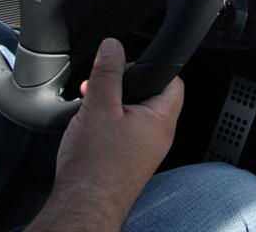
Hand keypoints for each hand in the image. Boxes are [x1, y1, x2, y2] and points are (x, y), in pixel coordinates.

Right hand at [27, 39, 183, 231]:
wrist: (82, 208)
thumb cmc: (94, 166)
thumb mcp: (99, 106)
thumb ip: (107, 73)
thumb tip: (113, 46)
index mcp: (161, 119)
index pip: (173, 80)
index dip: (152, 66)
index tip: (130, 62)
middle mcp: (159, 135)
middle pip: (150, 95)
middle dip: (124, 85)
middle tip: (102, 85)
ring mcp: (145, 150)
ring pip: (134, 113)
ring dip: (112, 104)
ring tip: (90, 105)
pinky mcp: (129, 161)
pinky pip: (124, 132)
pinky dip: (108, 123)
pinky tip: (89, 126)